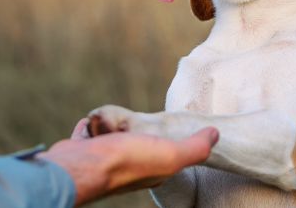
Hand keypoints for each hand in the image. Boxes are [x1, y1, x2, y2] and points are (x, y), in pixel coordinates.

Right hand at [37, 118, 218, 205]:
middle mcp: (128, 169)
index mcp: (153, 171)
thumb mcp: (171, 154)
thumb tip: (216, 134)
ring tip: (110, 124)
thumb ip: (195, 148)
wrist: (79, 167)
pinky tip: (90, 126)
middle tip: (130, 125)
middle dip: (132, 128)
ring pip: (111, 135)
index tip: (166, 127)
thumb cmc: (126, 161)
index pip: (166, 151)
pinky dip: (89, 128)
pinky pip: (88, 134)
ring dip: (110, 124)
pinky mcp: (82, 152)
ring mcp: (104, 161)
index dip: (167, 138)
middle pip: (135, 140)